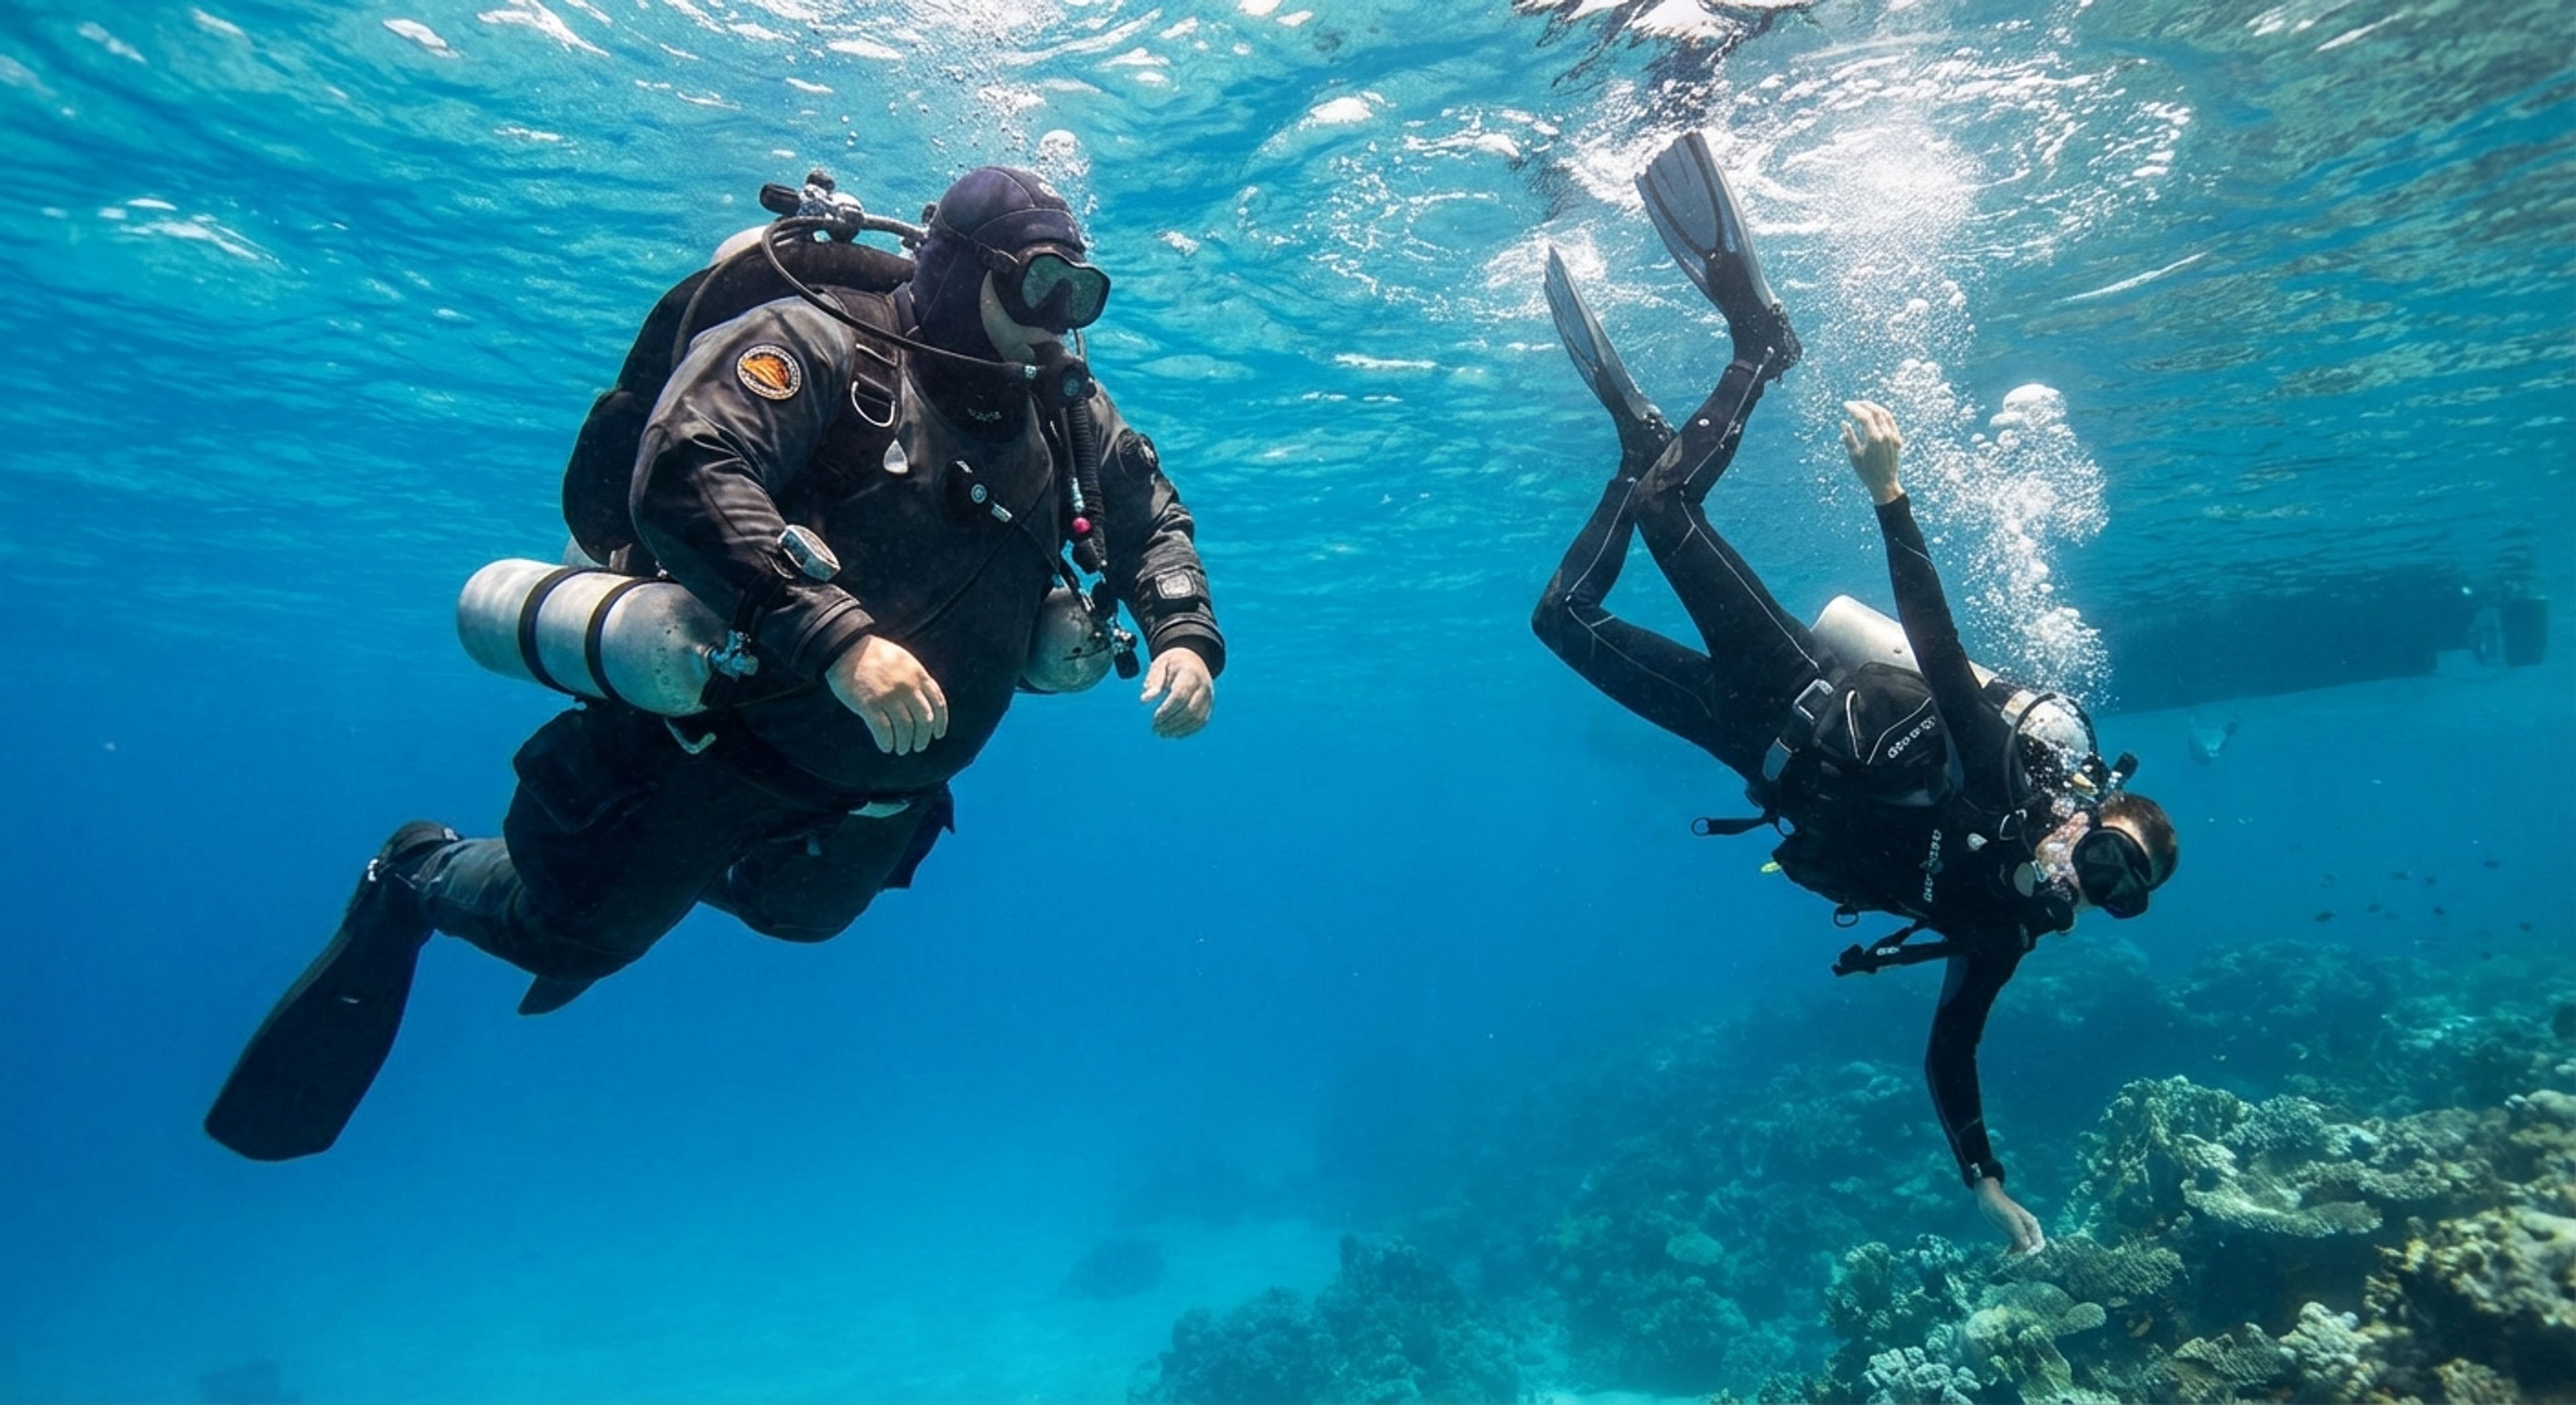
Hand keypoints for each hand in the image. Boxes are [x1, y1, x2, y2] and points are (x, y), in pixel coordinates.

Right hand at [825, 635, 948, 754]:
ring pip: (905, 728)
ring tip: (901, 749)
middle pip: (923, 720)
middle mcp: (907, 686)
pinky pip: (883, 730)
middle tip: (918, 747)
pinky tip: (886, 747)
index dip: (940, 722)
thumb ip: (916, 680)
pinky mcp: (868, 704)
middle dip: (922, 737)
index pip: (938, 703)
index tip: (938, 734)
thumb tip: (925, 704)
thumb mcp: (903, 661)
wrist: (845, 647)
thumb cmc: (874, 655)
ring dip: (905, 743)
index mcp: (918, 675)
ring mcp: (888, 695)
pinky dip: (887, 742)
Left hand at [1140, 646, 1214, 738]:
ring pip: (1197, 718)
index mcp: (1190, 673)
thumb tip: (1145, 700)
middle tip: (1155, 729)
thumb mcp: (1160, 665)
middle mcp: (1203, 686)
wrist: (1192, 660)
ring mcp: (1208, 697)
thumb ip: (1153, 681)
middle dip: (1172, 722)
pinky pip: (1201, 722)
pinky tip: (1174, 734)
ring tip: (1162, 733)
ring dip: (1178, 729)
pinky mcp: (1209, 705)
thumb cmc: (1172, 664)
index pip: (1181, 695)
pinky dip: (1188, 730)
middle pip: (1190, 709)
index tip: (1155, 718)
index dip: (1167, 710)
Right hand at [1841, 399, 1905, 504]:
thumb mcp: (1854, 455)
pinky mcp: (1897, 439)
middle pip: (1875, 411)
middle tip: (1852, 403)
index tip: (1845, 405)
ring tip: (1862, 406)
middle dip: (1863, 405)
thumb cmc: (1866, 472)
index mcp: (1874, 439)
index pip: (1864, 416)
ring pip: (1885, 414)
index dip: (1854, 409)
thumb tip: (1845, 423)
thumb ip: (1849, 437)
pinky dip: (1881, 414)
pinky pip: (1890, 421)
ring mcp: (1894, 436)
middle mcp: (1886, 435)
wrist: (1884, 484)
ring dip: (1873, 407)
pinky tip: (1874, 414)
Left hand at [1977, 1177, 2046, 1256]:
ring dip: (2018, 1254)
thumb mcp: (2010, 1219)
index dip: (2034, 1251)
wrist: (1988, 1198)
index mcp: (2032, 1224)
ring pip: (2023, 1248)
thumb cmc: (2000, 1206)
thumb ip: (2020, 1233)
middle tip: (2015, 1258)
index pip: (2039, 1243)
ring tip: (2009, 1257)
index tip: (2023, 1255)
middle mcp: (2028, 1229)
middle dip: (2026, 1254)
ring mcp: (2019, 1231)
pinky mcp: (2011, 1233)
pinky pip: (2015, 1246)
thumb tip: (2028, 1248)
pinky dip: (2012, 1251)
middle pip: (2032, 1247)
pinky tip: (2005, 1254)